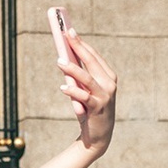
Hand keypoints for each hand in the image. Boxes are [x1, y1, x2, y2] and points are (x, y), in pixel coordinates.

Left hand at [57, 29, 116, 154]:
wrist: (98, 136)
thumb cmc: (89, 109)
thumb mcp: (85, 90)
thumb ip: (79, 77)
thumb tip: (64, 59)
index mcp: (108, 76)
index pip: (93, 56)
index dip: (81, 43)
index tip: (69, 31)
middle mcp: (109, 83)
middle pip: (91, 62)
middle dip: (78, 47)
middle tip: (65, 36)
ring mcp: (105, 95)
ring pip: (87, 78)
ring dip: (72, 69)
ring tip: (59, 61)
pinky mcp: (98, 108)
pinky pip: (84, 97)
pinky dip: (73, 92)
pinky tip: (63, 88)